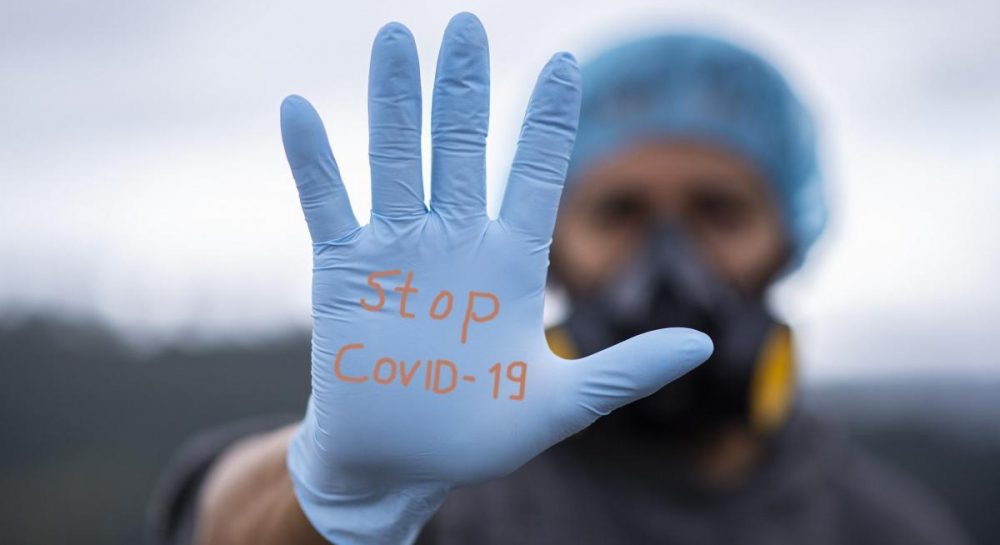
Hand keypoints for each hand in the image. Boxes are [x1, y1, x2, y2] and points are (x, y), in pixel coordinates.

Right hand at [281, 13, 712, 544]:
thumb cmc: (478, 433)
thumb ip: (624, 370)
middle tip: (467, 24)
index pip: (532, 173)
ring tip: (396, 37)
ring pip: (396, 158)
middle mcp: (454, 243)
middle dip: (464, 88)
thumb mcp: (560, 402)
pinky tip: (298, 111)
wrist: (401, 464)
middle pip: (461, 148)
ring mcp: (397, 252)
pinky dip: (313, 161)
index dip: (546, 120)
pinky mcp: (345, 274)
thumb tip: (703, 346)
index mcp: (510, 263)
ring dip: (393, 100)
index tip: (565, 63)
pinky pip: (327, 206)